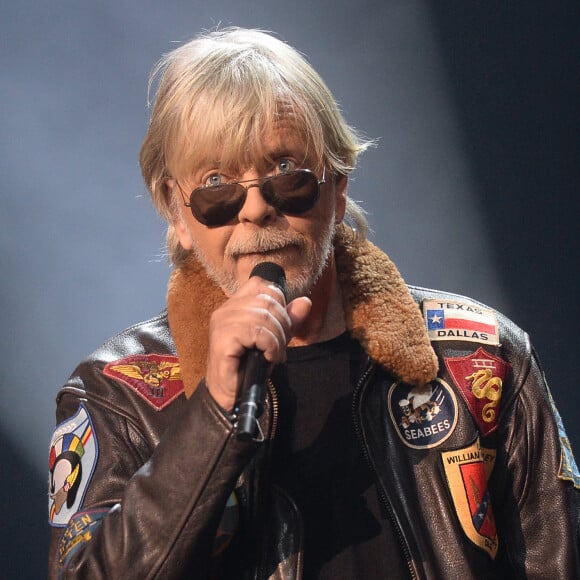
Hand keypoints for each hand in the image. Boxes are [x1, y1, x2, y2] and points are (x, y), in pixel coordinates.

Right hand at [205, 276, 310, 412]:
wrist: (231, 397)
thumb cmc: (249, 367)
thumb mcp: (274, 339)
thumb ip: (289, 320)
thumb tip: (305, 301)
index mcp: (236, 304)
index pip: (262, 284)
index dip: (279, 301)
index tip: (279, 326)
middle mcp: (226, 309)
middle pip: (268, 299)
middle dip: (283, 324)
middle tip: (279, 346)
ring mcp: (222, 322)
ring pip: (265, 316)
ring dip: (277, 338)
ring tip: (273, 354)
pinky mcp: (222, 339)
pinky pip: (257, 332)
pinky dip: (270, 345)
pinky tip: (268, 357)